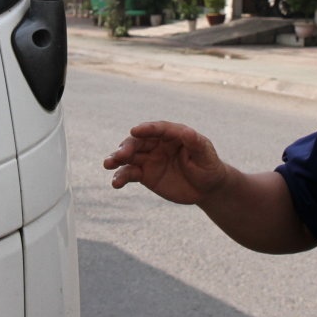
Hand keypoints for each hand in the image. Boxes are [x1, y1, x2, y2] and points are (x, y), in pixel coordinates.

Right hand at [103, 121, 230, 204]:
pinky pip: (129, 173)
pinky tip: (115, 183)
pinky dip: (121, 177)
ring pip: (129, 156)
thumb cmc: (208, 166)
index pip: (158, 129)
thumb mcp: (206, 154)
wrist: (206, 188)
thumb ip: (196, 143)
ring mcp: (149, 158)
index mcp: (173, 134)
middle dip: (127, 146)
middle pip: (138, 141)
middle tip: (120, 155)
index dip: (147, 129)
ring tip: (108, 164)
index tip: (135, 130)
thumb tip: (187, 131)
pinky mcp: (144, 174)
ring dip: (116, 159)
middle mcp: (157, 143)